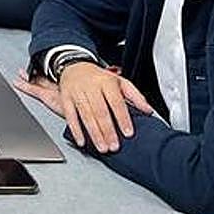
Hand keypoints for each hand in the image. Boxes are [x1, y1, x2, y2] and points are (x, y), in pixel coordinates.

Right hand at [21, 63, 154, 152]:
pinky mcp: (66, 98)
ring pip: (86, 115)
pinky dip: (75, 129)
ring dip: (94, 133)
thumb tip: (148, 110)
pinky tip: (82, 141)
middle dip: (107, 130)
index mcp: (106, 82)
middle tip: (114, 146)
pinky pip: (70, 115)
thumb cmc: (99, 78)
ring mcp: (77, 92)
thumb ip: (135, 95)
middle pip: (100, 111)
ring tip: (102, 147)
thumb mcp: (120, 81)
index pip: (116, 102)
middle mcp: (91, 86)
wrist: (74, 66)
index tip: (128, 132)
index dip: (122, 118)